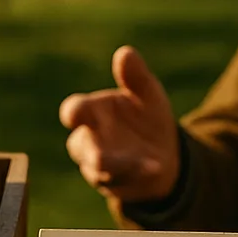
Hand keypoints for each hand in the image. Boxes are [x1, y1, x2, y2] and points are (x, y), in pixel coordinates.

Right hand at [59, 46, 179, 202]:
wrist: (164, 152)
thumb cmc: (147, 117)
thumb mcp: (148, 94)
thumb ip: (136, 76)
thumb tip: (125, 52)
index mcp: (93, 112)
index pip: (75, 111)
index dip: (73, 113)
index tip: (75, 115)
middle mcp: (90, 140)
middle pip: (79, 147)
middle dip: (92, 151)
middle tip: (101, 157)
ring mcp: (99, 165)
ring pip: (98, 169)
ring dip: (119, 165)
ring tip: (145, 162)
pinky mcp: (114, 184)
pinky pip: (120, 182)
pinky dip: (138, 174)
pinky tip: (156, 167)